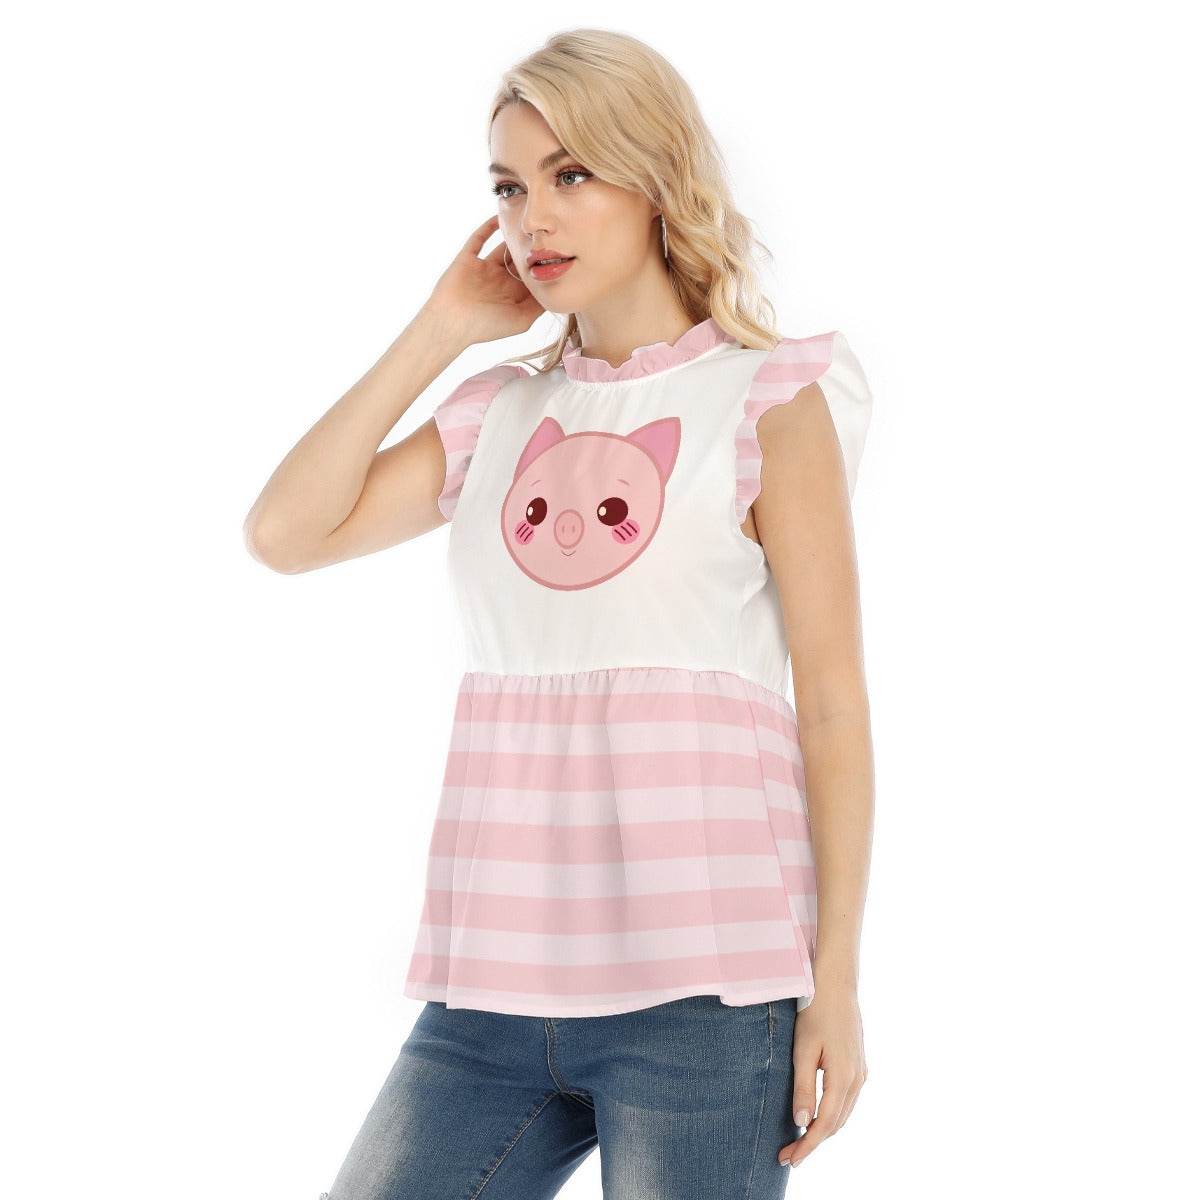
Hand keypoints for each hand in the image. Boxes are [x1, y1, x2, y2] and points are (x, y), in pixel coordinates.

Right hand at [423, 214, 544, 347]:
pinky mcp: (467, 259)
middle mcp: (498, 281)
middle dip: (531, 249)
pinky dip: (489, 226)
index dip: (543, 266)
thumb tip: (556, 289)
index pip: (531, 276)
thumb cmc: (486, 327)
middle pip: (519, 259)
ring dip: (513, 236)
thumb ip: (539, 305)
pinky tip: (501, 217)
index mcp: (511, 296)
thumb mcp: (521, 321)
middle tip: (547, 233)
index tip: (560, 253)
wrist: (451, 323)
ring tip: (528, 223)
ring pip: (502, 247)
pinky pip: (479, 238)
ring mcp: (483, 269)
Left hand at [778, 984, 867, 1166]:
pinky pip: (847, 1101)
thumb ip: (803, 1086)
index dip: (808, 1144)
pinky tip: (817, 1116)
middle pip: (836, 1124)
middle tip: (788, 1154)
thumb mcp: (803, 1049)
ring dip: (823, 1130)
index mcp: (844, 1078)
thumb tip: (802, 1121)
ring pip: (843, 1114)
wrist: (836, 985)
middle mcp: (857, 1080)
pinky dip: (832, 1115)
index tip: (790, 1159)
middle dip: (812, 1142)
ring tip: (799, 1141)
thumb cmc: (815, 1013)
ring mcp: (861, 1073)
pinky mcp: (859, 1065)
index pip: (825, 1124)